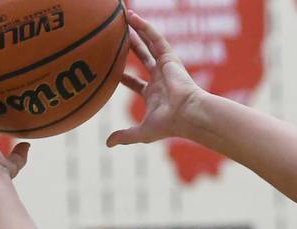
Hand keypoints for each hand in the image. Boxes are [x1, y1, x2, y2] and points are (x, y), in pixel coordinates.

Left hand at [106, 11, 204, 147]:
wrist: (188, 114)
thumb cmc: (169, 125)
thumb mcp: (142, 132)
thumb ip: (125, 136)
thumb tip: (108, 144)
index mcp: (153, 94)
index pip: (134, 82)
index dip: (123, 75)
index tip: (111, 68)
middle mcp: (159, 78)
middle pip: (141, 57)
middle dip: (130, 47)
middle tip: (117, 35)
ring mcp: (165, 66)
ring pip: (147, 44)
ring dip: (136, 31)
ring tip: (123, 17)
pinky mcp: (170, 57)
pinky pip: (155, 37)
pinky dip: (144, 26)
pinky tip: (132, 16)